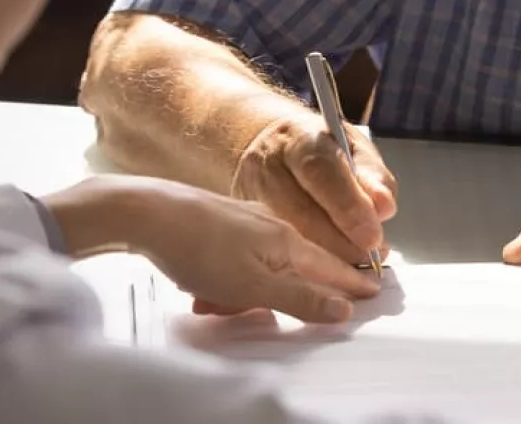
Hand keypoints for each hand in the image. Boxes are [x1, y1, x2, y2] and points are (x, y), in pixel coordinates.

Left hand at [46, 175, 380, 322]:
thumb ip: (301, 299)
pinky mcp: (218, 223)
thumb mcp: (254, 287)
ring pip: (262, 266)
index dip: (352, 282)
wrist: (146, 213)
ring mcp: (244, 222)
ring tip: (215, 302)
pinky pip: (234, 260)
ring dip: (246, 291)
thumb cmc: (198, 249)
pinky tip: (202, 287)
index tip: (373, 290)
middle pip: (297, 267)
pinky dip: (224, 279)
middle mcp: (272, 227)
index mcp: (287, 242)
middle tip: (278, 305)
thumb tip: (342, 308)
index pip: (332, 267)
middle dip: (291, 292)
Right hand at [233, 113, 397, 264]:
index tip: (373, 236)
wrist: (269, 149)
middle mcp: (268, 167)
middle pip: (302, 214)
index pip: (321, 172)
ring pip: (286, 240)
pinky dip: (306, 269)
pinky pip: (275, 254)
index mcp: (300, 140)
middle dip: (342, 244)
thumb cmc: (320, 151)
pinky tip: (328, 274)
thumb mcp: (354, 149)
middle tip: (372, 259)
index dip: (349, 207)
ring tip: (356, 269)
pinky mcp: (243, 225)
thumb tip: (384, 208)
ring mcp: (249, 197)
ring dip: (326, 263)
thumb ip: (373, 177)